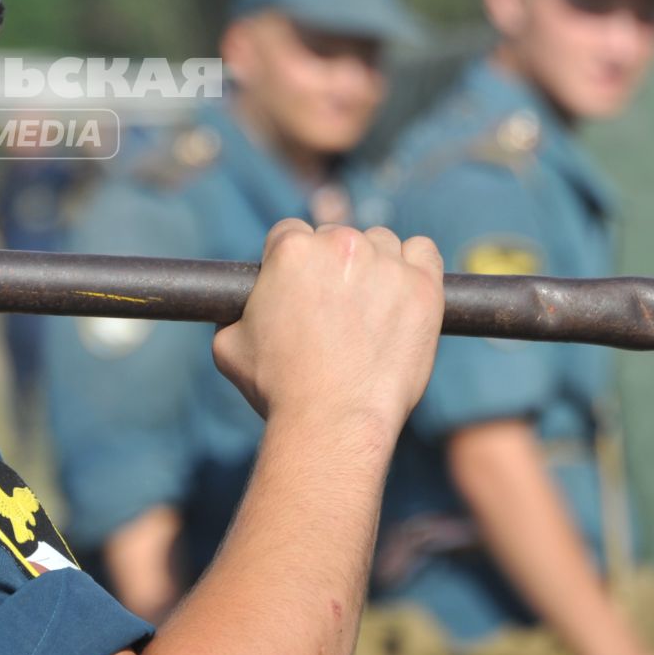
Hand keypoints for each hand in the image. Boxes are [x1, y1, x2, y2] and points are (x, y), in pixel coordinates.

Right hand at [212, 220, 442, 433]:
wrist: (333, 421)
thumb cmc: (278, 387)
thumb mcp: (229, 342)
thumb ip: (236, 311)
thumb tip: (242, 310)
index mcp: (291, 250)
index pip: (290, 233)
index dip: (291, 263)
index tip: (299, 288)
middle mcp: (340, 245)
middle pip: (336, 236)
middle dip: (333, 265)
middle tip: (333, 307)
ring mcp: (387, 264)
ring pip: (381, 243)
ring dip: (375, 265)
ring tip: (368, 308)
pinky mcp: (424, 288)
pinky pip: (424, 252)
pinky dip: (414, 266)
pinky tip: (403, 292)